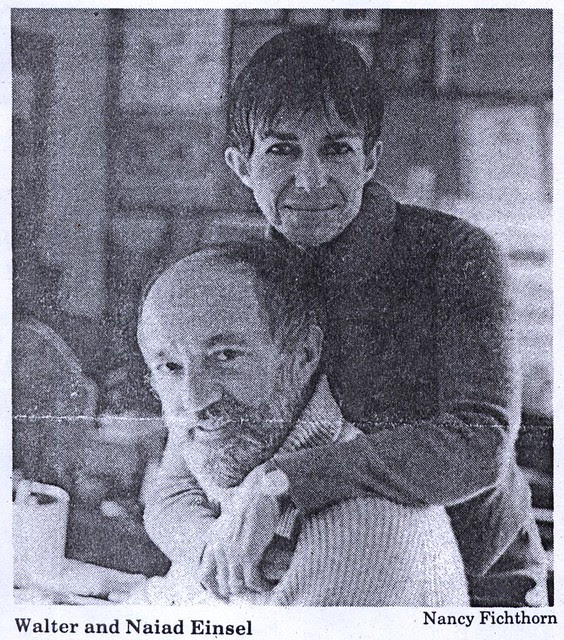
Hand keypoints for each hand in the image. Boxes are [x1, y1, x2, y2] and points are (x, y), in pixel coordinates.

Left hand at [198, 466, 282, 600]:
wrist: (259, 489)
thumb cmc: (250, 498)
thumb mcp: (231, 513)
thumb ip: (227, 528)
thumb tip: (231, 525)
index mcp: (212, 539)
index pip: (204, 574)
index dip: (213, 590)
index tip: (225, 596)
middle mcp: (218, 548)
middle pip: (221, 583)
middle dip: (234, 593)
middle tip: (248, 595)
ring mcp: (232, 552)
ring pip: (237, 586)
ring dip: (250, 591)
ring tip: (261, 589)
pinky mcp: (248, 554)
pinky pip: (253, 581)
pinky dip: (262, 586)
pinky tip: (269, 584)